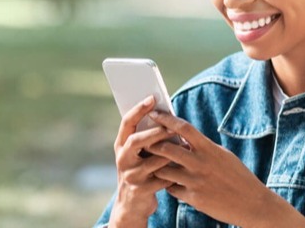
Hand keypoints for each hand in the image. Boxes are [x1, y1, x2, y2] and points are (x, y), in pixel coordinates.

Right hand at [109, 96, 174, 227]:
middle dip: (155, 133)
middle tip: (171, 127)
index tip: (152, 98)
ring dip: (170, 154)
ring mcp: (130, 176)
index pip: (127, 123)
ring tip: (184, 148)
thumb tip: (167, 114)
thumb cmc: (142, 171)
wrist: (132, 205)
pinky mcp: (141, 190)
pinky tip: (184, 170)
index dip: (139, 109)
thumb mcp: (139, 154)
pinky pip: (162, 178)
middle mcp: (122, 159)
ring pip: (153, 161)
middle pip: (136, 141)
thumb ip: (148, 137)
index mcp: (121, 145)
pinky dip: (174, 173)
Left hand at [146, 112, 304, 227]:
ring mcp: (195, 182)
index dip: (167, 119)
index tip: (154, 113)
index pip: (184, 128)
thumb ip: (203, 147)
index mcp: (209, 149)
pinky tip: (168, 183)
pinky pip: (172, 189)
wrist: (251, 203)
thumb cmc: (238, 176)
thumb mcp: (223, 156)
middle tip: (143, 140)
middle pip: (167, 149)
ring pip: (164, 171)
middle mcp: (200, 164)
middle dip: (152, 144)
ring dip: (156, 167)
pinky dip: (168, 184)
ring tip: (151, 163)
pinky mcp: (193, 198)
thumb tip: (184, 139)